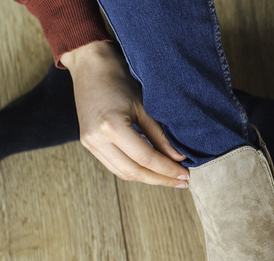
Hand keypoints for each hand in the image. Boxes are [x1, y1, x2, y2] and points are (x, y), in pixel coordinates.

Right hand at [61, 42, 188, 186]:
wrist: (90, 65)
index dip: (167, 170)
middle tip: (182, 181)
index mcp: (111, 127)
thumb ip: (160, 136)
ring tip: (170, 179)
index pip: (145, 158)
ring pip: (123, 172)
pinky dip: (134, 170)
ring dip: (148, 179)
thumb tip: (179, 159)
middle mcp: (96, 139)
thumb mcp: (144, 106)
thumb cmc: (119, 80)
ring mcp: (89, 143)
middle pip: (133, 171)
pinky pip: (114, 165)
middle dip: (160, 179)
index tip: (185, 175)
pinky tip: (151, 171)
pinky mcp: (88, 144)